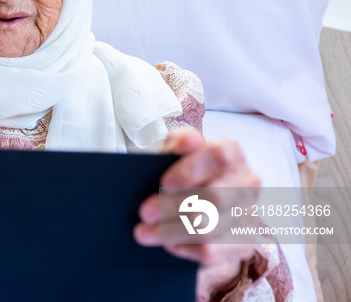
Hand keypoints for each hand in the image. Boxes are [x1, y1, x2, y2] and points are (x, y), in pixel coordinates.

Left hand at [133, 128, 260, 298]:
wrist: (196, 202)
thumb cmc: (182, 171)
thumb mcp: (174, 151)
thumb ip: (178, 142)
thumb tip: (189, 141)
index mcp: (230, 152)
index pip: (219, 156)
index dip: (190, 171)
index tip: (164, 183)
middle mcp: (246, 181)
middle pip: (214, 198)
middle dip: (172, 206)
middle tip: (144, 212)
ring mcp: (248, 213)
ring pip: (209, 228)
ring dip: (170, 231)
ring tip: (144, 232)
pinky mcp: (242, 243)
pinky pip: (211, 251)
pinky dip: (184, 247)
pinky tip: (168, 242)